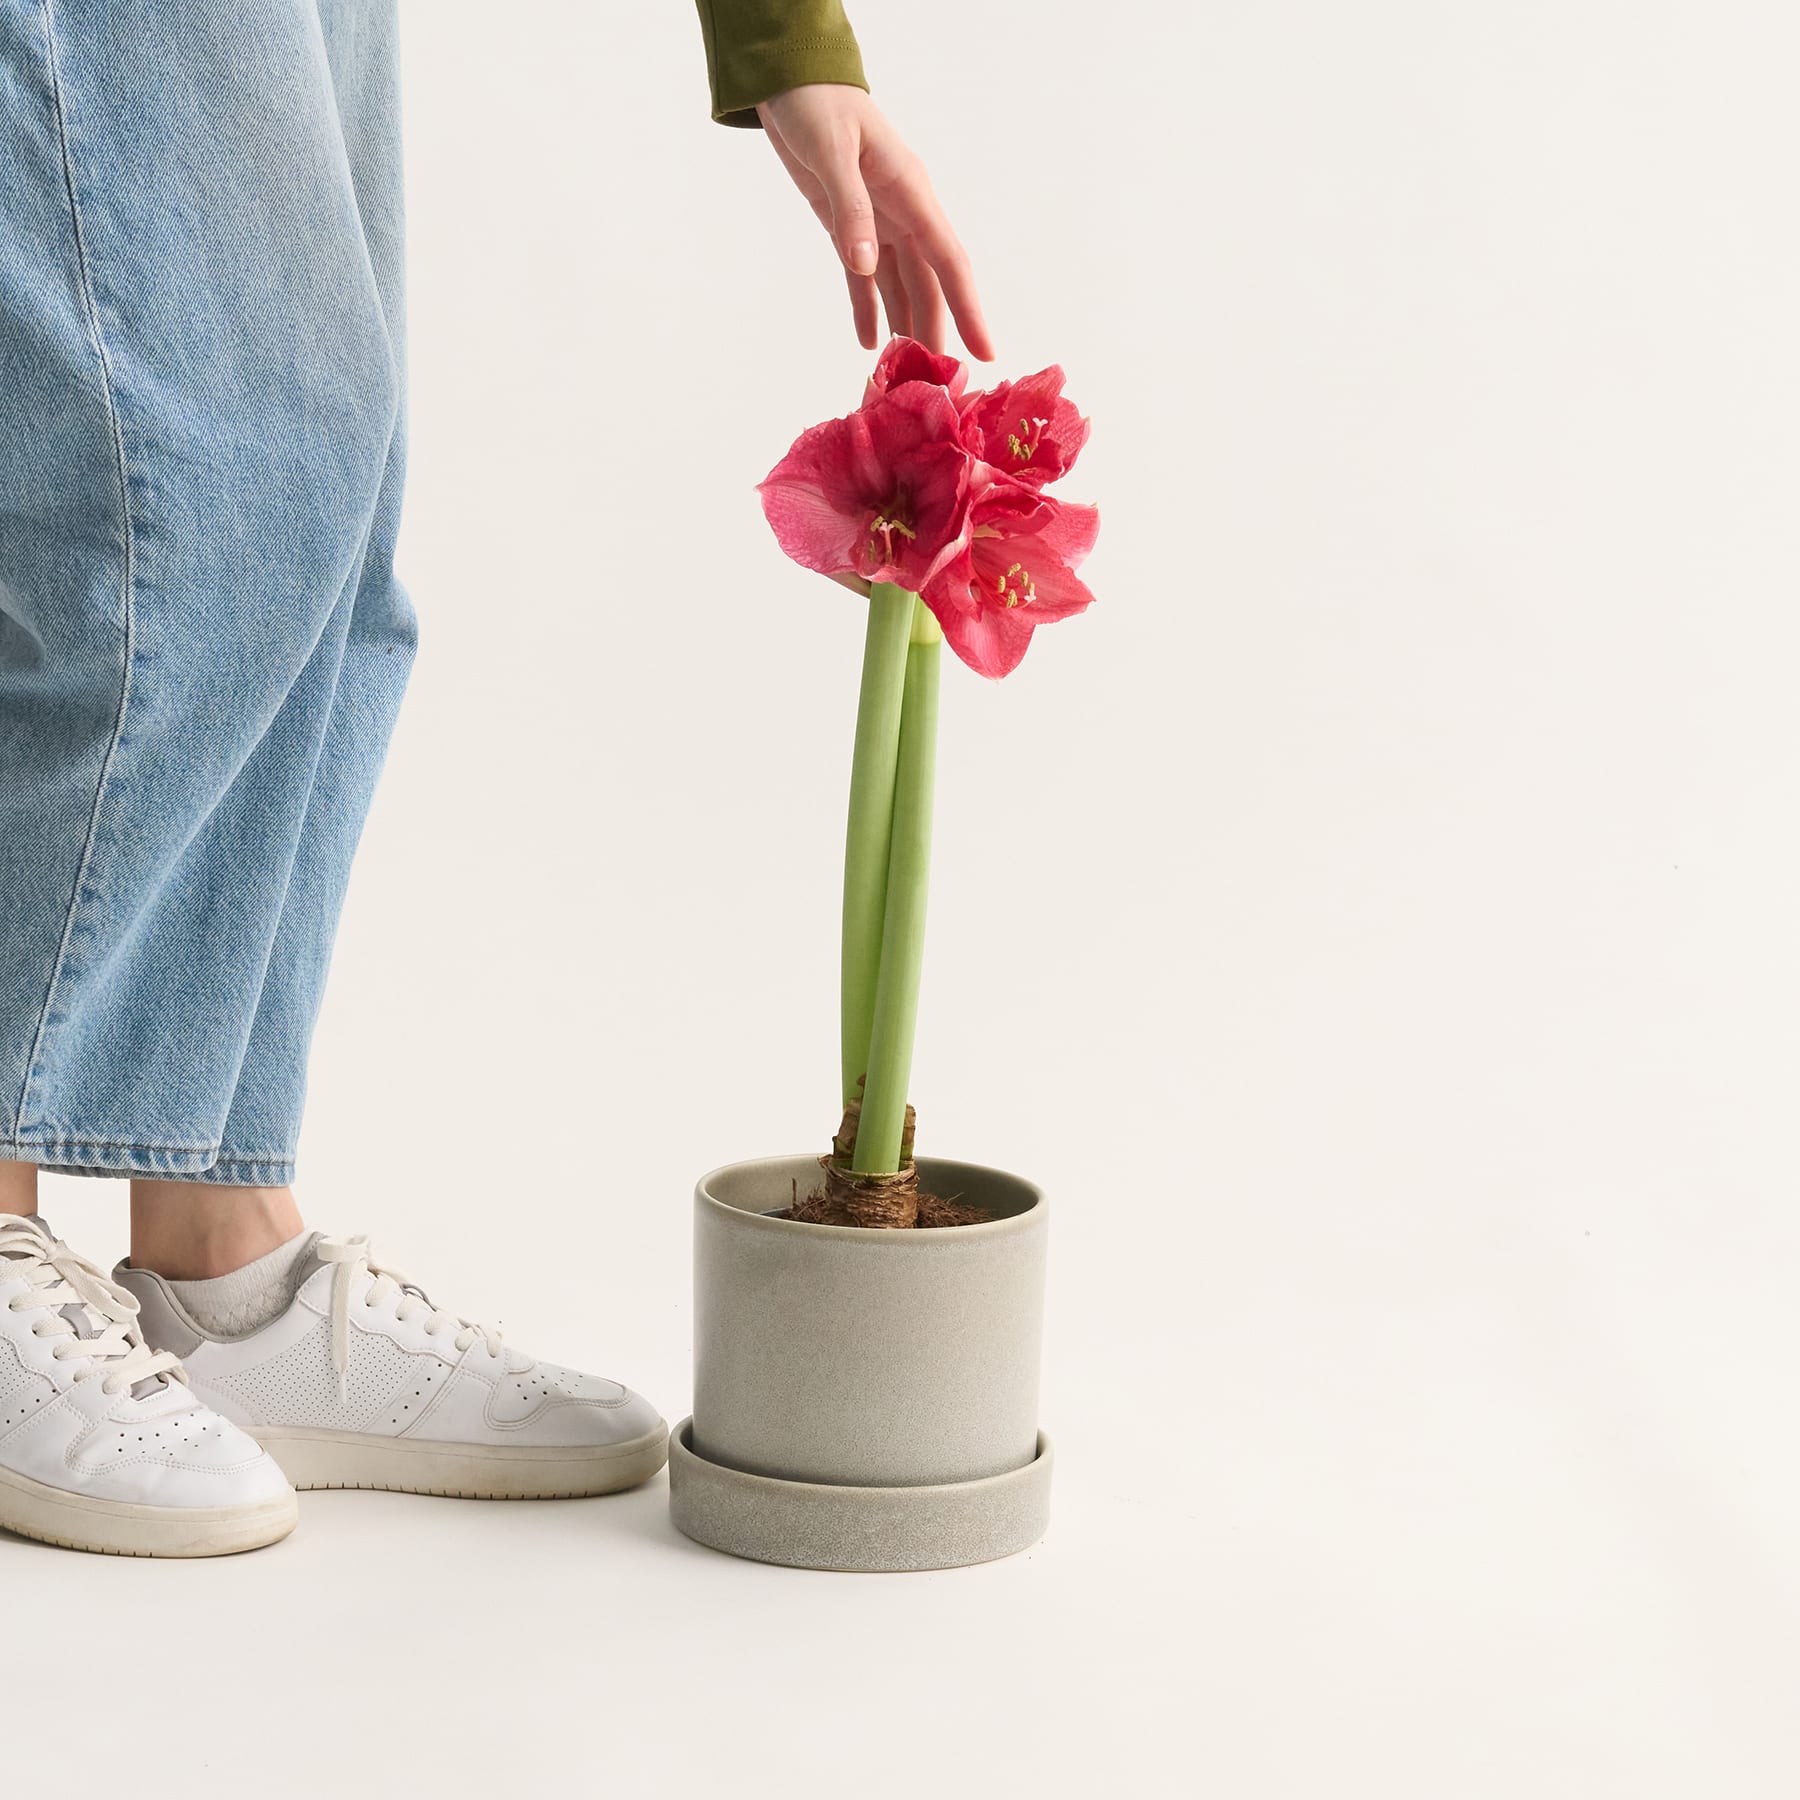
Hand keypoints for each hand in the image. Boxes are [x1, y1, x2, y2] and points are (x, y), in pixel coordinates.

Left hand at [757, 84, 993, 363]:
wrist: (791, 79)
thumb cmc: (816, 103)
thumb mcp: (831, 152)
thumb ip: (850, 210)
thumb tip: (866, 265)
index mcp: (910, 192)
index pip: (948, 261)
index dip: (968, 309)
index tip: (985, 352)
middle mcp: (903, 212)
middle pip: (928, 285)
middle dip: (937, 333)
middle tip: (940, 387)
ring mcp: (878, 222)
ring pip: (901, 286)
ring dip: (905, 328)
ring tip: (906, 377)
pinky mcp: (849, 226)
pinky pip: (864, 279)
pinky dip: (867, 310)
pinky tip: (868, 345)